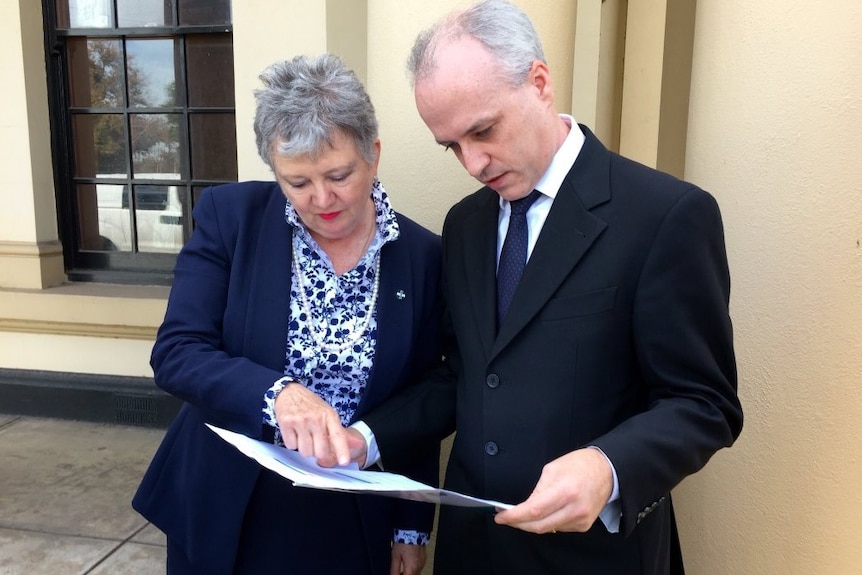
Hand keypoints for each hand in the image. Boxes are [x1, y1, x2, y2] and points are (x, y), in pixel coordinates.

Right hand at [274, 383, 353, 465]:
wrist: (289, 392)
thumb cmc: (311, 405)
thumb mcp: (328, 414)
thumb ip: (341, 432)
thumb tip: (358, 445)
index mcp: (329, 416)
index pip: (338, 435)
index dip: (342, 450)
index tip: (344, 461)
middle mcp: (316, 418)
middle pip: (320, 451)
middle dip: (318, 453)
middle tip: (316, 444)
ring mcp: (300, 421)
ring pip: (305, 451)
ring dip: (305, 448)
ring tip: (304, 436)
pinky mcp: (286, 423)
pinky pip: (291, 446)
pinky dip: (293, 443)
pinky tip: (294, 432)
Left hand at [390, 543, 425, 574]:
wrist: (413, 530)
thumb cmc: (404, 541)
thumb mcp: (395, 556)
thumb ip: (394, 569)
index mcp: (412, 568)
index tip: (396, 574)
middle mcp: (419, 567)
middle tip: (397, 573)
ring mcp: (422, 562)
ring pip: (415, 573)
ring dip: (408, 573)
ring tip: (400, 570)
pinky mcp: (424, 558)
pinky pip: (418, 568)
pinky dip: (412, 568)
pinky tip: (406, 564)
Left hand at [493, 447, 612, 533]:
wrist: (607, 471)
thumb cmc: (580, 465)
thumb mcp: (553, 469)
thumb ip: (537, 489)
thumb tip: (523, 506)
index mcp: (565, 490)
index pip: (534, 510)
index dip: (514, 516)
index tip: (501, 517)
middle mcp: (574, 508)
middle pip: (539, 526)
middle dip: (519, 523)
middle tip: (507, 517)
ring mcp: (580, 519)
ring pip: (548, 529)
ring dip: (533, 523)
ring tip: (525, 512)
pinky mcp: (584, 525)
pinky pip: (559, 528)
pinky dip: (548, 522)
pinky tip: (548, 512)